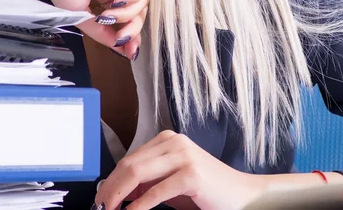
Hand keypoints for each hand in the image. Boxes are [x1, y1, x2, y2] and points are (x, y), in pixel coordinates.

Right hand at [30, 0, 150, 59]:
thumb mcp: (80, 14)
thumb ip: (101, 32)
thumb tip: (119, 46)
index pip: (125, 16)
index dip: (129, 34)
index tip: (128, 51)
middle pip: (137, 10)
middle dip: (132, 27)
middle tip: (121, 37)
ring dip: (129, 13)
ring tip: (109, 15)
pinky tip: (119, 0)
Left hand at [95, 131, 342, 209]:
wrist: (242, 194)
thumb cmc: (205, 190)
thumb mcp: (170, 182)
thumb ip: (147, 181)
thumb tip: (115, 190)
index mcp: (166, 139)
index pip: (130, 159)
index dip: (111, 179)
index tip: (100, 196)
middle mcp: (173, 142)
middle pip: (130, 164)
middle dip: (110, 187)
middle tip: (100, 205)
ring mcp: (183, 156)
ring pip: (138, 173)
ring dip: (118, 194)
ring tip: (109, 208)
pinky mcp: (191, 174)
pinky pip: (157, 191)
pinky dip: (139, 205)